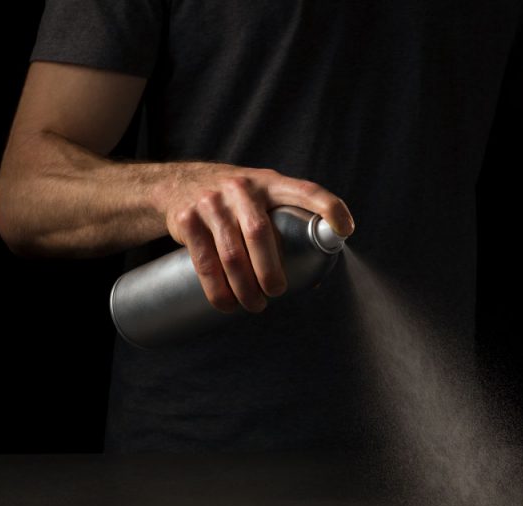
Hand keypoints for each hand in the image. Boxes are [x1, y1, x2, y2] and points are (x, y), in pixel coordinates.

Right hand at [154, 163, 354, 311]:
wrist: (177, 183)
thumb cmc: (236, 201)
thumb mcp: (261, 197)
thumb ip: (284, 225)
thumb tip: (313, 279)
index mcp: (270, 182)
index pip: (306, 190)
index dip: (328, 207)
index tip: (345, 230)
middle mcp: (242, 188)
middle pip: (260, 234)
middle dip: (271, 270)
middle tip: (277, 292)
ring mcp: (212, 203)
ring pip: (232, 254)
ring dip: (245, 287)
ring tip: (255, 305)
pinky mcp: (188, 220)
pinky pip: (205, 262)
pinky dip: (217, 289)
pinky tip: (227, 304)